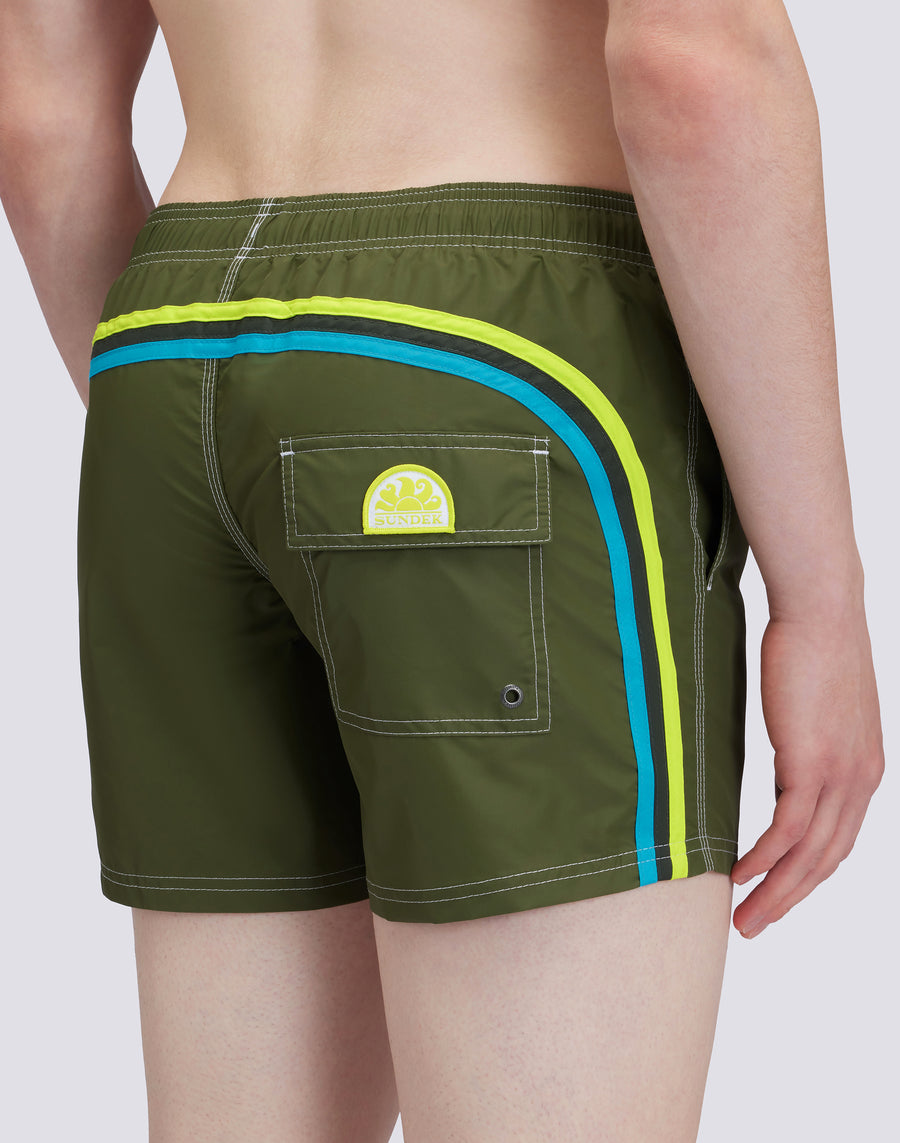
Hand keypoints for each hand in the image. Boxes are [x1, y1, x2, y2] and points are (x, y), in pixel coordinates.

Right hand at [730, 604, 883, 937]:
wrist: (823, 610)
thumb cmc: (813, 646)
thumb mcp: (817, 706)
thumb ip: (808, 739)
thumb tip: (785, 752)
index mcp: (865, 769)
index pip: (839, 840)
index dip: (807, 875)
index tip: (777, 893)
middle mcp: (861, 781)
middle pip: (827, 860)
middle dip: (791, 899)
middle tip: (755, 925)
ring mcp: (841, 776)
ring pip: (809, 856)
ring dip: (775, 892)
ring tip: (744, 917)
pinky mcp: (813, 765)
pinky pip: (788, 830)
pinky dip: (764, 860)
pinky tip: (741, 874)